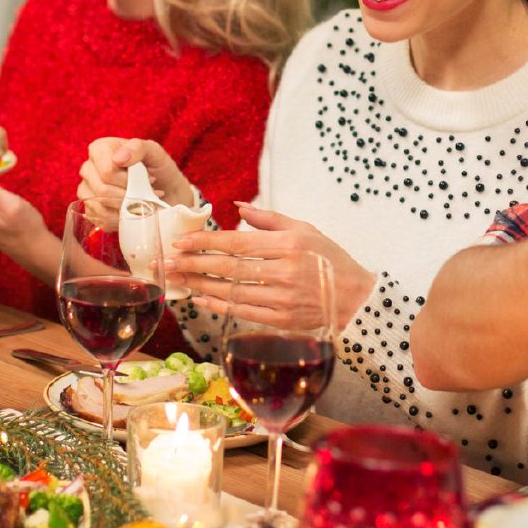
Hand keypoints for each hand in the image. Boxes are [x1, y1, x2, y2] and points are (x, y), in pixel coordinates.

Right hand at [76, 137, 196, 223]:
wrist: (165, 189)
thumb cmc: (157, 167)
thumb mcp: (154, 152)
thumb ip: (137, 148)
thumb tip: (118, 159)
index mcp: (99, 149)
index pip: (107, 171)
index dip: (128, 180)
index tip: (150, 179)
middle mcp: (88, 169)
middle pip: (102, 190)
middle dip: (129, 196)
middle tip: (148, 194)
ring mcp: (86, 191)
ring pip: (101, 207)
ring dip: (127, 209)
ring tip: (143, 203)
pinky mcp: (91, 211)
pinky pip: (101, 220)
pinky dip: (121, 219)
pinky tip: (133, 211)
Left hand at [169, 205, 372, 331]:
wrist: (356, 298)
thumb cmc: (329, 258)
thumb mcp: (305, 229)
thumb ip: (269, 218)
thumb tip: (236, 207)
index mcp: (288, 245)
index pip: (237, 243)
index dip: (205, 242)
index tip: (181, 242)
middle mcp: (283, 272)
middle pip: (229, 268)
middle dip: (195, 265)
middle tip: (170, 262)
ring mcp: (282, 299)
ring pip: (232, 292)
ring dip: (202, 286)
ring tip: (181, 280)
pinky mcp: (282, 320)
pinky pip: (243, 312)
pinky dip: (220, 306)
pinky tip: (203, 299)